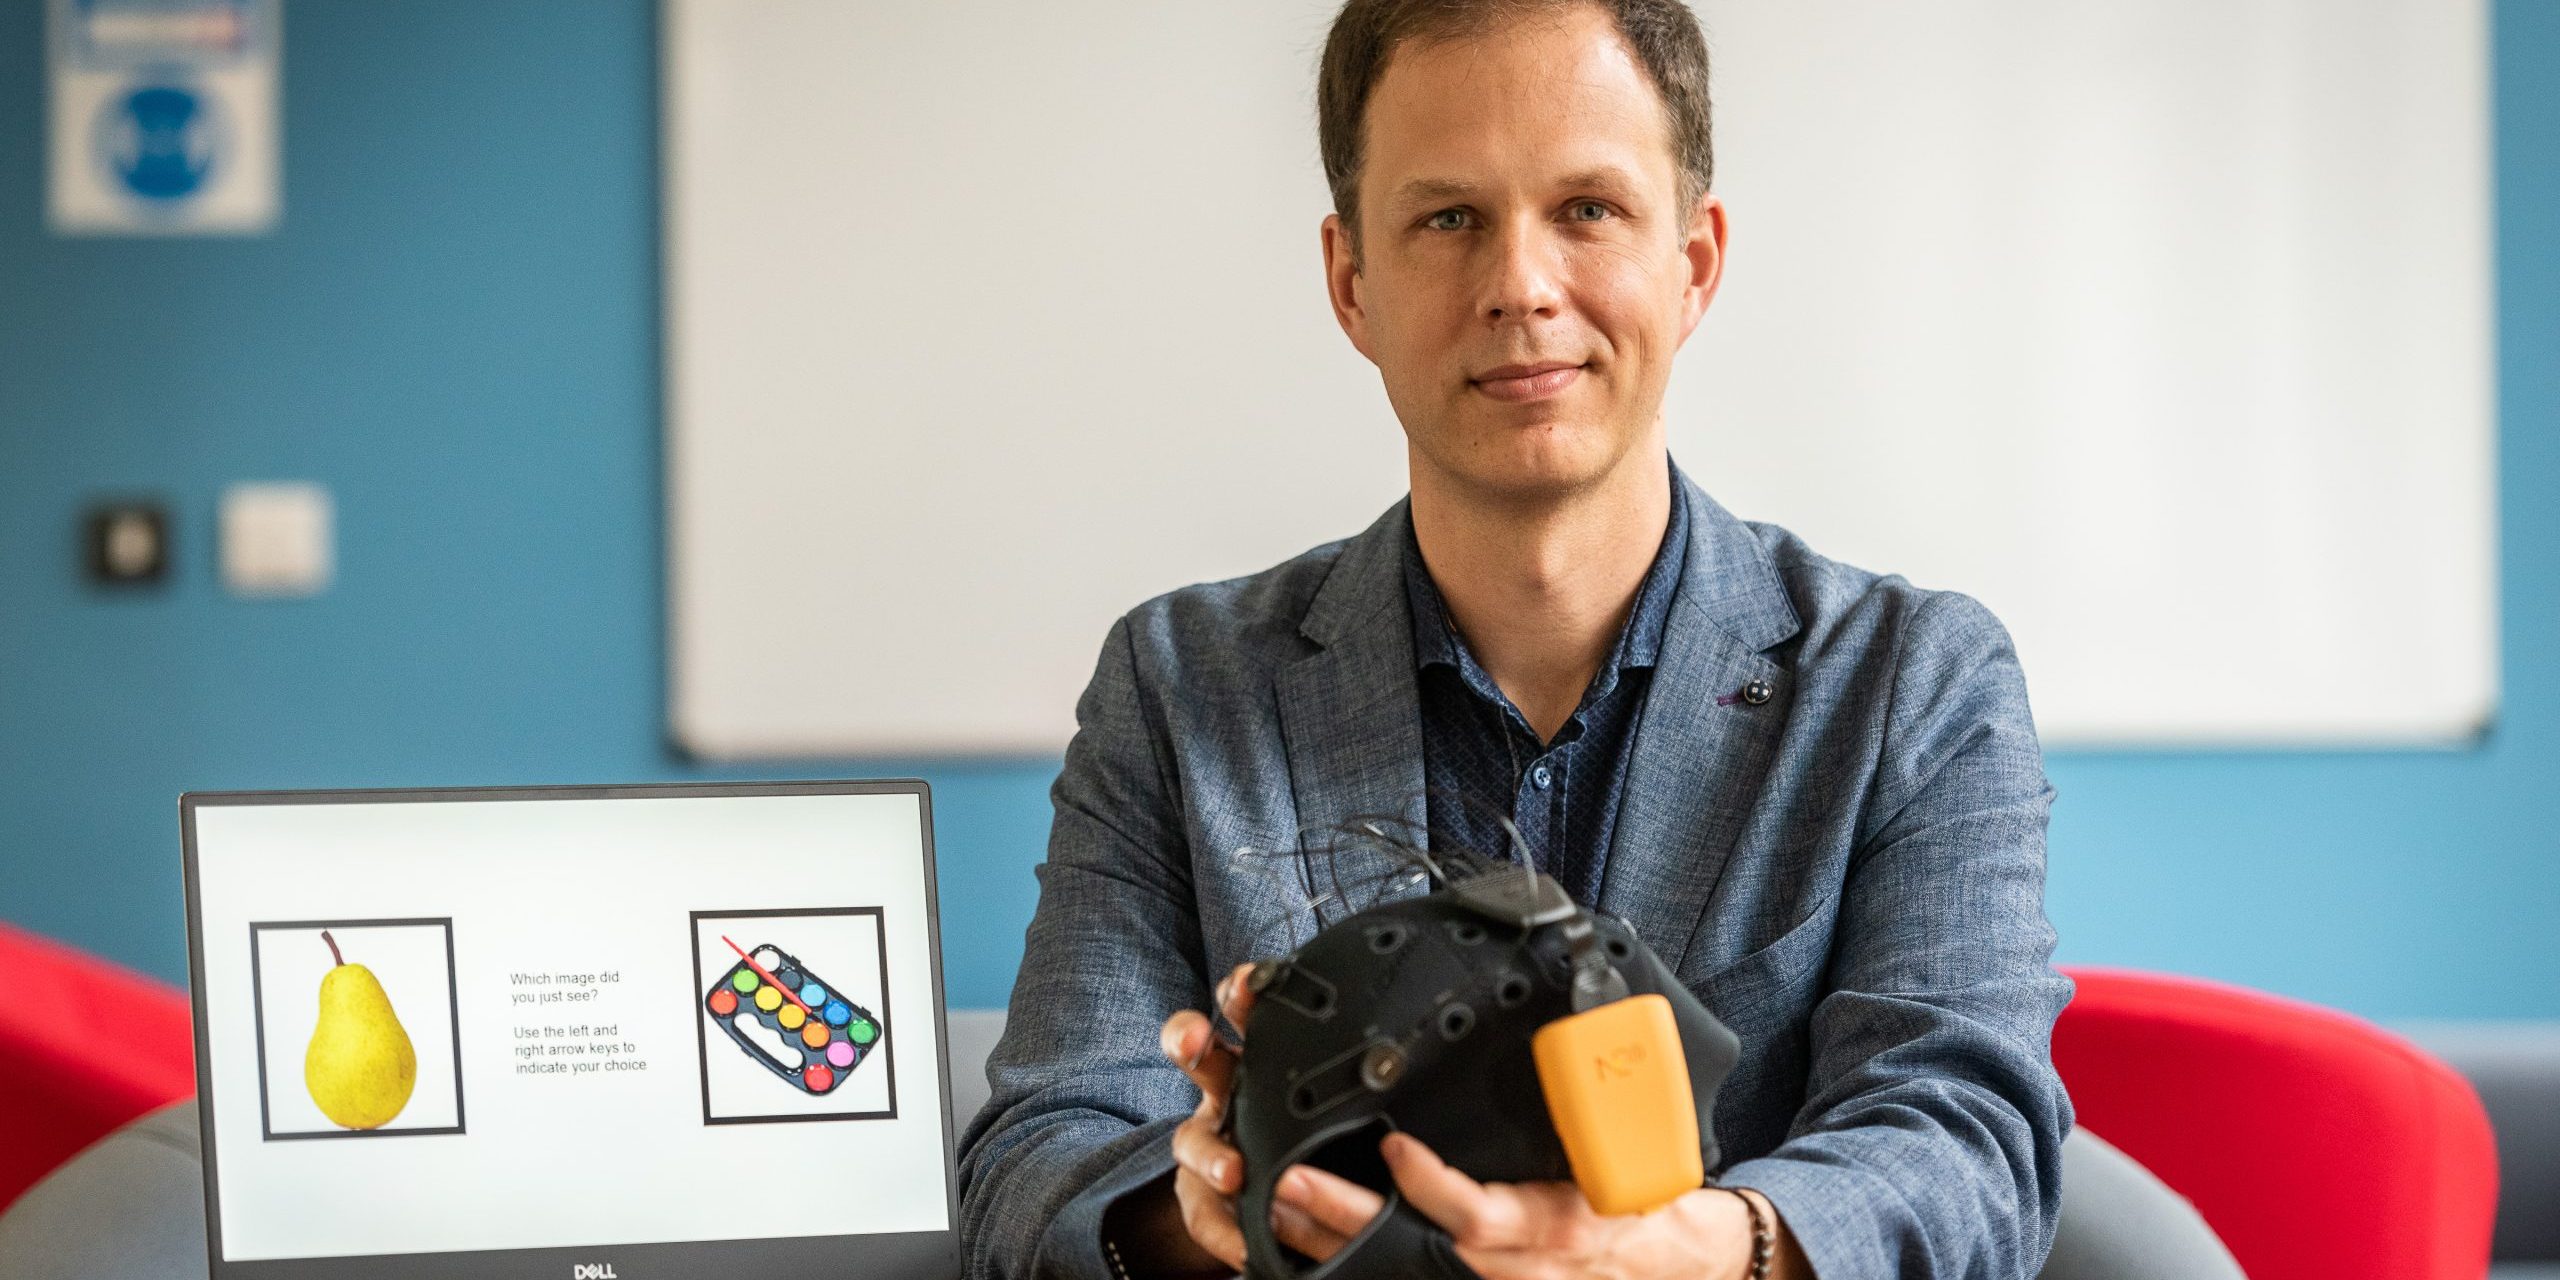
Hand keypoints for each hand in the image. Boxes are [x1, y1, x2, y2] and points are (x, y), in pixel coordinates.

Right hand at [1120, 963, 1359, 1273]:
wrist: (1299, 1199)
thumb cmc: (1334, 1135)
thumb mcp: (1354, 1100)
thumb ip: (1373, 1075)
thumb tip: (1434, 1045)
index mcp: (1267, 1060)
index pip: (1247, 1013)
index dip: (1242, 993)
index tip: (1251, 982)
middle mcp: (1231, 1093)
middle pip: (1198, 1056)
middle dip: (1188, 1040)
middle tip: (1196, 1042)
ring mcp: (1212, 1143)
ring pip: (1190, 1139)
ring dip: (1209, 1153)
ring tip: (1235, 1172)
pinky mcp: (1204, 1197)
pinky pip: (1201, 1212)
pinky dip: (1220, 1229)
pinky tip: (1241, 1244)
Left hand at [1273, 1132, 1806, 1279]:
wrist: (1668, 1265)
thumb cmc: (1641, 1204)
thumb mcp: (1625, 1159)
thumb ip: (1592, 1114)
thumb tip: (1575, 1040)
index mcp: (1547, 1225)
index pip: (1477, 1214)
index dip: (1430, 1185)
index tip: (1392, 1145)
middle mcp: (1509, 1267)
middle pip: (1413, 1250)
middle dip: (1345, 1219)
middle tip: (1292, 1180)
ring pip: (1397, 1273)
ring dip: (1331, 1243)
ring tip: (1276, 1204)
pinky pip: (1404, 1279)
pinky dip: (1354, 1265)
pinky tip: (1307, 1240)